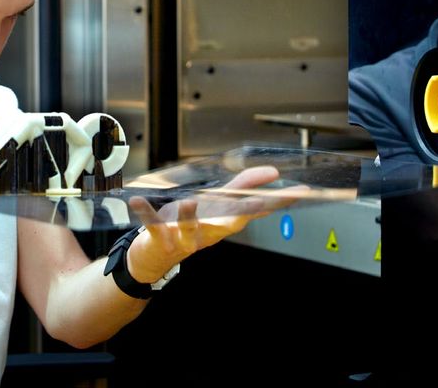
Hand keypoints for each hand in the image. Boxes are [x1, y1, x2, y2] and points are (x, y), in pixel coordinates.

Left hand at [126, 165, 295, 283]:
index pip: (254, 209)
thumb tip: (269, 176)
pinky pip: (152, 224)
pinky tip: (137, 200)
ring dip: (190, 216)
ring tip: (190, 202)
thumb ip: (241, 190)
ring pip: (189, 227)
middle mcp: (207, 232)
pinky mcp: (158, 238)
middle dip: (245, 211)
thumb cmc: (186, 228)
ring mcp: (183, 237)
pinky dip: (144, 212)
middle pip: (228, 221)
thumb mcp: (215, 207)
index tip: (300, 191)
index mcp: (222, 222)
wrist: (153, 259)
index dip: (277, 200)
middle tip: (263, 199)